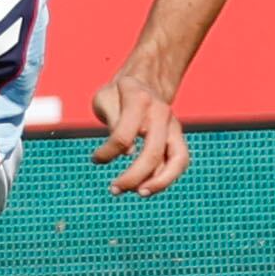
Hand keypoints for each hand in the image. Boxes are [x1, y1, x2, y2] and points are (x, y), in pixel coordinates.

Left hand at [89, 71, 187, 194]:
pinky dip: (166, 178)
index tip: (95, 159)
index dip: (107, 152)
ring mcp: (173, 126)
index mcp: (139, 99)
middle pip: (153, 152)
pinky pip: (178, 162)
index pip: (123, 135)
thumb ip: (114, 122)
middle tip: (115, 190)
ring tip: (140, 193)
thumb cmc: (119, 93)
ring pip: (177, 160)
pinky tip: (148, 187)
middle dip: (134, 176)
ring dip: (159, 182)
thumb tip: (128, 153)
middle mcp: (161, 114)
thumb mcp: (106, 98)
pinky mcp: (178, 138)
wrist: (145, 81)